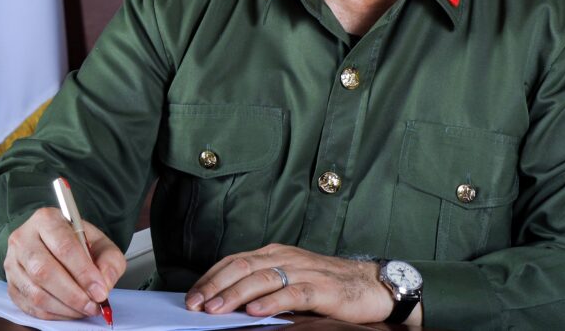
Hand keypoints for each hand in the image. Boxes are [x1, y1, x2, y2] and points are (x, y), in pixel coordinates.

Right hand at [3, 207, 125, 319]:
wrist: (55, 244)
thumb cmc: (78, 243)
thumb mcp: (101, 243)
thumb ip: (109, 262)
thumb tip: (104, 285)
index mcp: (47, 219)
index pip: (64, 247)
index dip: (83, 272)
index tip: (99, 290)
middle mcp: (23, 238)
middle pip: (44, 271)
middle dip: (73, 294)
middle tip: (93, 304)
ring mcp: (12, 263)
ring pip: (35, 292)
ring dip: (63, 307)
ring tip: (84, 309)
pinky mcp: (10, 285)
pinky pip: (29, 306)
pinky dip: (52, 314)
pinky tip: (69, 312)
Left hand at [185, 243, 418, 323]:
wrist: (373, 284)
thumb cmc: (328, 284)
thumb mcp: (291, 279)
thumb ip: (263, 285)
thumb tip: (224, 302)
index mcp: (276, 253)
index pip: (235, 260)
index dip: (211, 278)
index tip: (191, 297)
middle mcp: (287, 257)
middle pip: (243, 266)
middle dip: (215, 286)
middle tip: (195, 304)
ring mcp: (305, 270)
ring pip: (263, 277)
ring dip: (236, 294)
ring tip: (216, 309)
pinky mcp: (323, 288)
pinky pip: (294, 293)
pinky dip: (272, 301)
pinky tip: (256, 311)